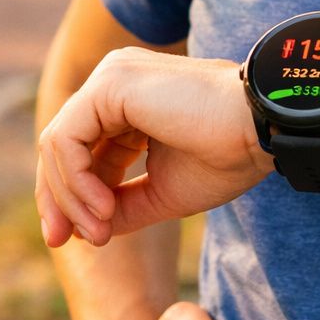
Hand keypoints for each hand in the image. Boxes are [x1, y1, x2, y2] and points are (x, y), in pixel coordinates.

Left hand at [36, 47, 272, 247]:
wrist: (262, 129)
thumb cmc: (227, 155)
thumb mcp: (164, 191)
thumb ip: (122, 205)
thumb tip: (85, 232)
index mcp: (127, 100)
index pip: (79, 148)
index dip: (71, 196)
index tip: (81, 239)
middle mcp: (113, 81)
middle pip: (60, 145)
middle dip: (57, 198)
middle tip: (61, 242)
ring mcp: (110, 77)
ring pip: (58, 144)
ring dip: (71, 196)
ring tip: (100, 230)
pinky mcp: (110, 84)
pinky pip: (67, 139)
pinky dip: (76, 180)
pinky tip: (104, 208)